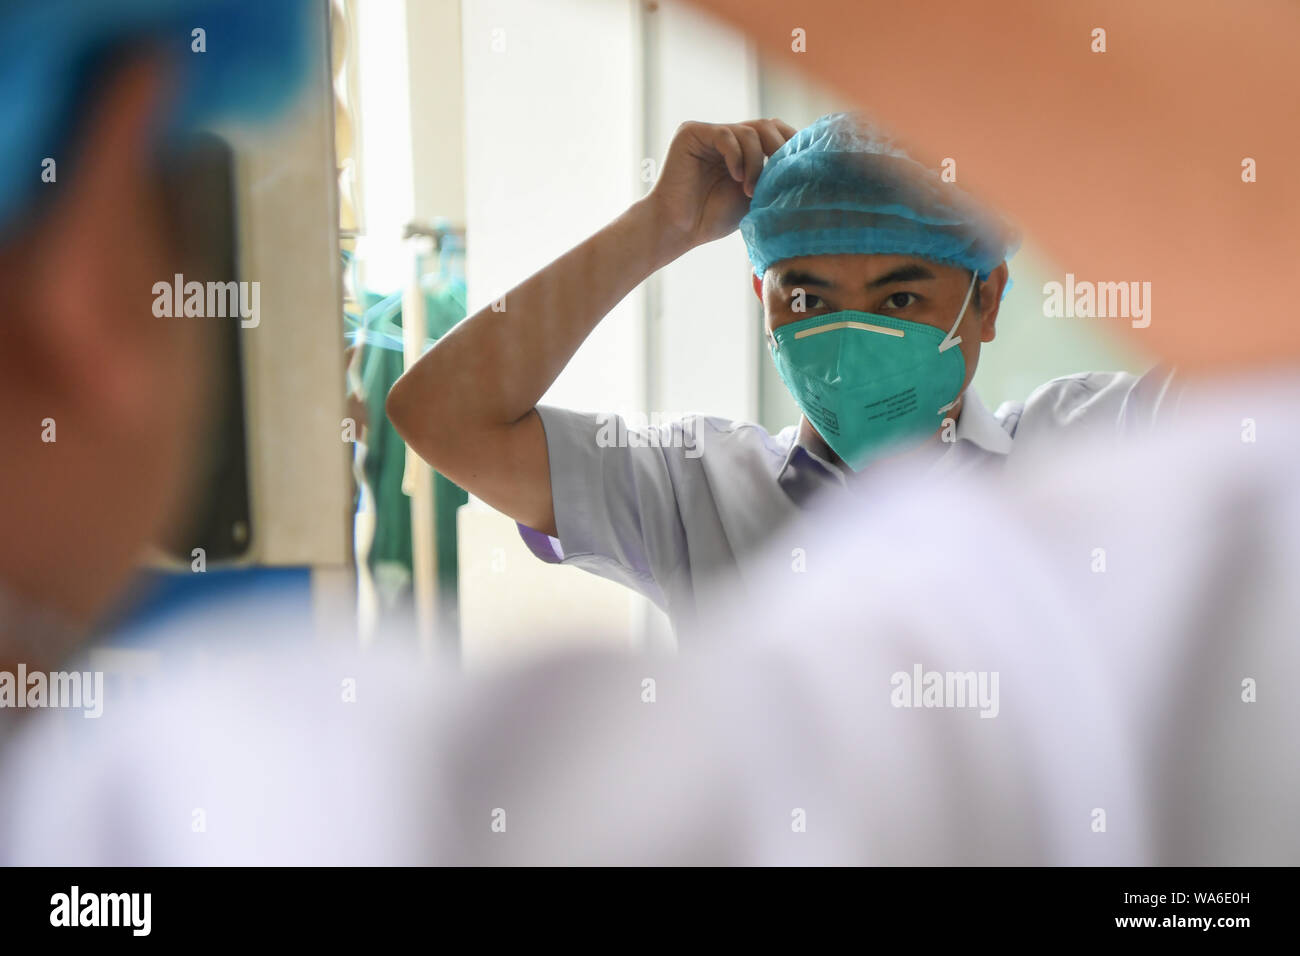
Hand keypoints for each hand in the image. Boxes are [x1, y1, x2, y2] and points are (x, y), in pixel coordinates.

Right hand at [646, 118, 796, 250]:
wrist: (680, 228)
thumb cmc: (713, 218)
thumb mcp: (756, 196)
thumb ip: (775, 177)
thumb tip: (811, 167)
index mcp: (743, 148)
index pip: (776, 131)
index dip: (792, 143)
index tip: (803, 165)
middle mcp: (728, 136)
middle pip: (767, 126)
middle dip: (779, 150)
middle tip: (778, 177)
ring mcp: (710, 132)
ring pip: (750, 131)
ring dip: (757, 162)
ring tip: (750, 190)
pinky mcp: (692, 133)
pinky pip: (726, 134)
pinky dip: (737, 156)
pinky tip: (736, 177)